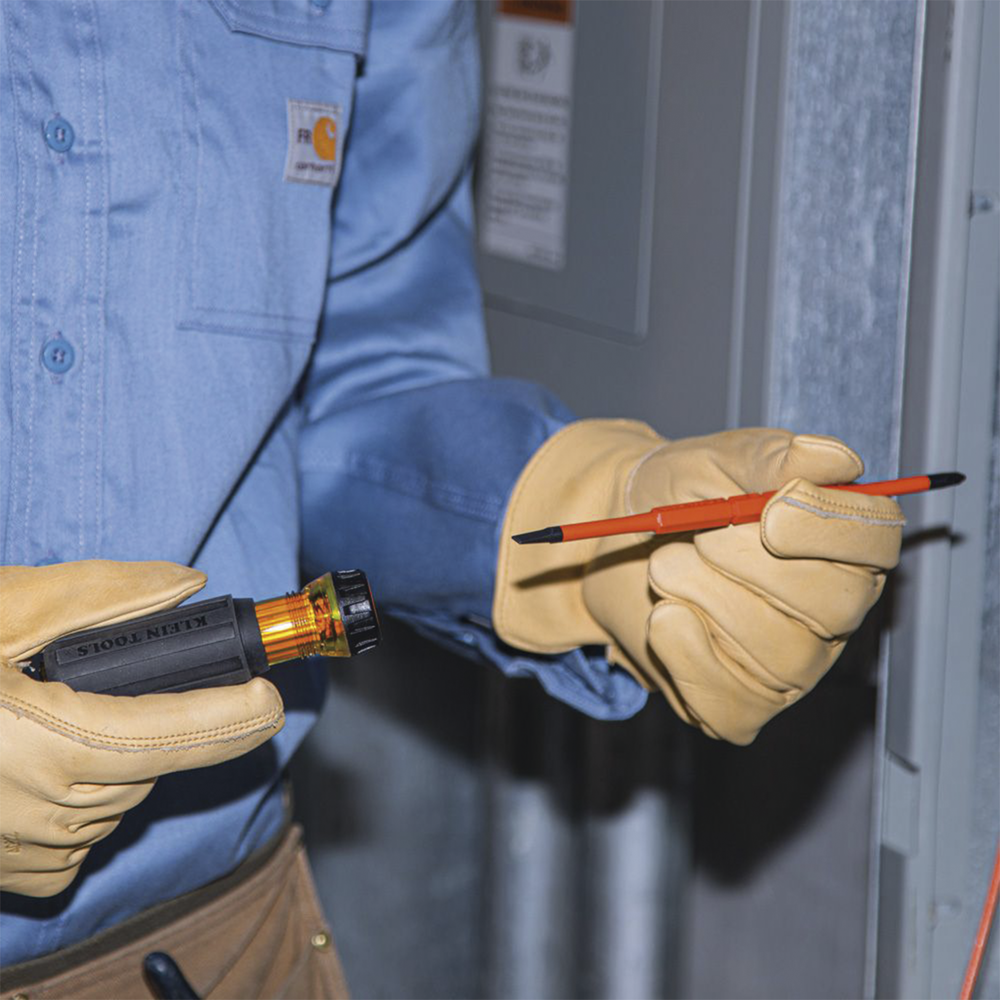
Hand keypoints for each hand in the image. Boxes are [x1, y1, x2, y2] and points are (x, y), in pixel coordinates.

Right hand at [0, 560, 283, 896]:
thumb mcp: (3, 608)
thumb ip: (104, 594)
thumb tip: (187, 585)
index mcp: (42, 743)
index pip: (173, 733)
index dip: (234, 716)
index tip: (271, 696)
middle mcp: (42, 812)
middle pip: (153, 761)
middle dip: (157, 718)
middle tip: (101, 681)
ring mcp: (26, 852)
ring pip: (124, 795)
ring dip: (120, 754)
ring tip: (57, 713)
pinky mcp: (14, 874)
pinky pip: (88, 830)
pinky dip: (86, 792)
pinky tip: (42, 761)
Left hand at [494, 422, 902, 743]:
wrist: (613, 542)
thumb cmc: (678, 496)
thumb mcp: (717, 461)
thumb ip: (772, 459)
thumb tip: (835, 459)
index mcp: (841, 539)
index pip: (877, 541)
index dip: (829, 529)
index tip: (770, 512)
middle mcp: (830, 608)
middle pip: (835, 605)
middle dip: (751, 565)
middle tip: (699, 535)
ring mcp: (791, 664)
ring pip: (780, 655)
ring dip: (706, 598)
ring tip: (665, 564)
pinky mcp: (740, 704)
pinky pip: (729, 700)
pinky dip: (684, 654)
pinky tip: (663, 616)